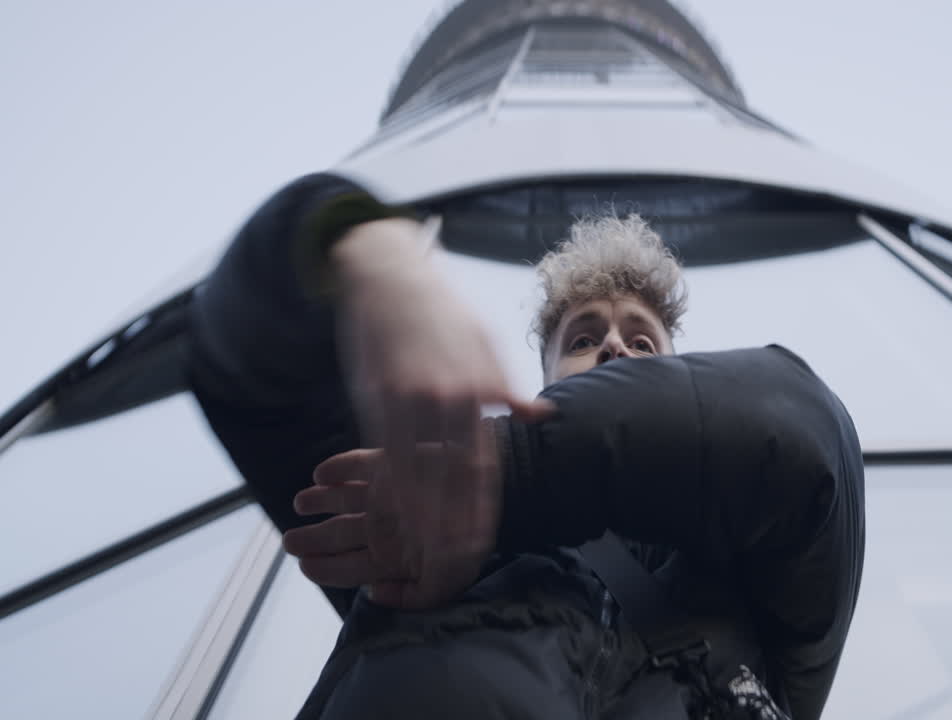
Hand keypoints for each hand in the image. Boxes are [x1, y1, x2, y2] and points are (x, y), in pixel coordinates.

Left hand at [283, 441, 498, 609]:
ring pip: (343, 500)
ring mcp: (387, 493)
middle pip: (339, 535)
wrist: (499, 490)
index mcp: (395, 554)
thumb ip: (416, 597)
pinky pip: (358, 465)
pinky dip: (337, 468)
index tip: (304, 566)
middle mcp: (387, 524)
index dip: (324, 568)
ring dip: (319, 501)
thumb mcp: (450, 580)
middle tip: (289, 539)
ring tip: (300, 502)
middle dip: (310, 539)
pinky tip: (321, 474)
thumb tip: (376, 595)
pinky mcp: (394, 463)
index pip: (351, 567)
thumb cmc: (474, 538)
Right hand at [329, 218, 551, 604]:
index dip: (480, 509)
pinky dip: (380, 487)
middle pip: (449, 478)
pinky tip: (380, 515)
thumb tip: (542, 415)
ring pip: (409, 473)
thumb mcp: (485, 343)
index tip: (480, 544)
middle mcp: (444, 399)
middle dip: (448, 528)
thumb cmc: (442, 313)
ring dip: (412, 520)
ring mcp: (404, 399)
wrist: (388, 275)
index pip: (482, 464)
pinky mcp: (370, 396)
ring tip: (414, 558)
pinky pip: (377, 453)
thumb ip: (507, 387)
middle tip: (448, 568)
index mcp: (476, 389)